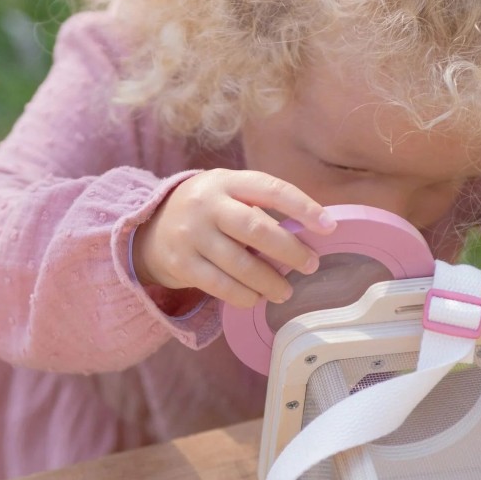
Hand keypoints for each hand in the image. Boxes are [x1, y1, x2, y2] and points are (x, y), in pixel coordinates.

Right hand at [133, 169, 335, 306]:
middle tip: (311, 265)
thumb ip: (260, 208)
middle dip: (290, 250)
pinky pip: (221, 285)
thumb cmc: (207, 214)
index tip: (329, 227)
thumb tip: (308, 235)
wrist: (151, 230)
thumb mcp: (228, 196)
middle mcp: (206, 204)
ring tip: (286, 291)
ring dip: (269, 281)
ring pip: (240, 264)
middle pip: (256, 229)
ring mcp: (191, 234)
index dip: (303, 207)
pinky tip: (256, 298)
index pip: (272, 189)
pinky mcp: (181, 264)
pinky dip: (244, 295)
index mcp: (227, 181)